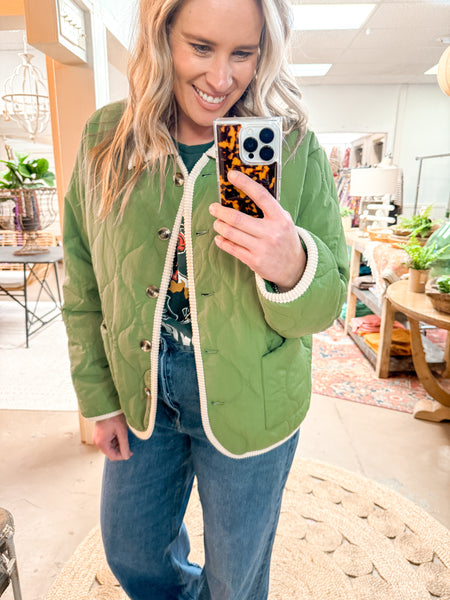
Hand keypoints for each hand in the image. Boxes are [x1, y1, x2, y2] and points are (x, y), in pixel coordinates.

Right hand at [92, 414, 132, 460]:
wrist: (107, 406)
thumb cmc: (114, 417)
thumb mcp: (122, 432)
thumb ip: (124, 445)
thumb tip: (127, 456)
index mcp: (101, 443)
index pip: (113, 456)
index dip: (122, 456)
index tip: (131, 452)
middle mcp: (97, 442)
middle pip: (110, 452)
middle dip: (120, 450)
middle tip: (130, 445)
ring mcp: (97, 438)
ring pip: (109, 447)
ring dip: (118, 444)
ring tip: (124, 437)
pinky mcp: (99, 434)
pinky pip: (107, 441)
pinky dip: (114, 440)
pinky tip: (120, 434)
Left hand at [209, 170, 305, 290]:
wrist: (294, 267)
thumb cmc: (285, 239)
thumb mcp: (284, 221)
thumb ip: (269, 209)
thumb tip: (246, 193)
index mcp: (279, 218)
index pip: (261, 196)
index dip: (245, 183)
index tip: (232, 175)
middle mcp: (271, 232)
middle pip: (238, 218)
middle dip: (220, 211)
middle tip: (213, 207)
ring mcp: (262, 248)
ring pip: (232, 234)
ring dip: (220, 226)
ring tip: (217, 223)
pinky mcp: (254, 261)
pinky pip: (232, 249)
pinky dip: (222, 242)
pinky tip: (219, 238)